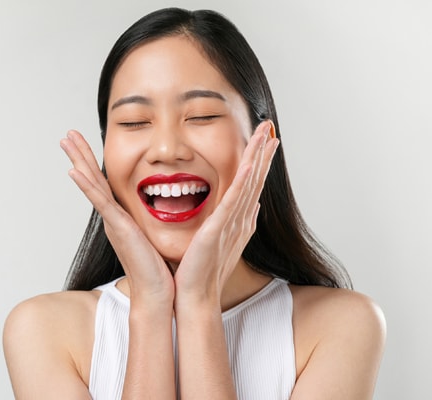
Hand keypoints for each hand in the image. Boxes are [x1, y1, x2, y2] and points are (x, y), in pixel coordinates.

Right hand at [60, 130, 173, 307]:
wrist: (157, 292)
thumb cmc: (158, 268)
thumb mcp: (155, 235)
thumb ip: (154, 220)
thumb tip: (167, 208)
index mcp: (122, 217)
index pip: (106, 183)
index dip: (94, 162)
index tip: (86, 143)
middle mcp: (113, 217)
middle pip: (94, 179)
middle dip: (81, 155)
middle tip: (68, 134)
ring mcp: (113, 221)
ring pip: (93, 184)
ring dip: (79, 161)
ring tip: (66, 141)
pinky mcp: (118, 227)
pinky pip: (100, 202)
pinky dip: (87, 186)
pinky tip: (74, 171)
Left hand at [173, 121, 278, 306]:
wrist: (195, 294)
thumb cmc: (204, 269)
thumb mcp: (222, 240)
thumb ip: (238, 222)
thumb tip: (252, 206)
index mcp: (239, 220)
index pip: (252, 185)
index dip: (261, 162)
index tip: (267, 142)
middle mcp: (240, 219)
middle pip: (255, 180)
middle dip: (263, 153)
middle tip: (270, 129)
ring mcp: (232, 223)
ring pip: (248, 184)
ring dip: (258, 159)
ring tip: (266, 135)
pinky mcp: (218, 229)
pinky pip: (232, 201)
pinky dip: (243, 182)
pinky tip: (249, 164)